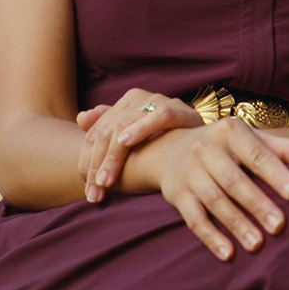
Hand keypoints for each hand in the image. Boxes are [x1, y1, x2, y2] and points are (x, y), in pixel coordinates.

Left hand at [75, 88, 203, 202]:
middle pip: (109, 130)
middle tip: (96, 191)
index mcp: (127, 103)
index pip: (98, 132)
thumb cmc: (165, 145)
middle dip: (99, 164)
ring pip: (126, 123)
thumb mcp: (133, 140)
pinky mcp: (184, 111)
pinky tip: (126, 142)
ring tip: (105, 180)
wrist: (206, 147)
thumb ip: (107, 128)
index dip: (89, 161)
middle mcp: (143, 98)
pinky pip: (160, 115)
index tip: (89, 191)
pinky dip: (142, 127)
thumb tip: (81, 118)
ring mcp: (163, 102)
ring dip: (114, 155)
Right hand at [146, 119, 288, 260]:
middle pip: (234, 180)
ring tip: (258, 244)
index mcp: (230, 131)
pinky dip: (211, 238)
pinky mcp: (176, 195)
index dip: (276, 174)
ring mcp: (189, 172)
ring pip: (214, 201)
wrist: (171, 149)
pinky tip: (229, 253)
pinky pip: (193, 220)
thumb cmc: (228, 147)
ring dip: (236, 224)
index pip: (257, 154)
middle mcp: (206, 149)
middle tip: (280, 226)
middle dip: (257, 204)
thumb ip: (287, 150)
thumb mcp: (254, 140)